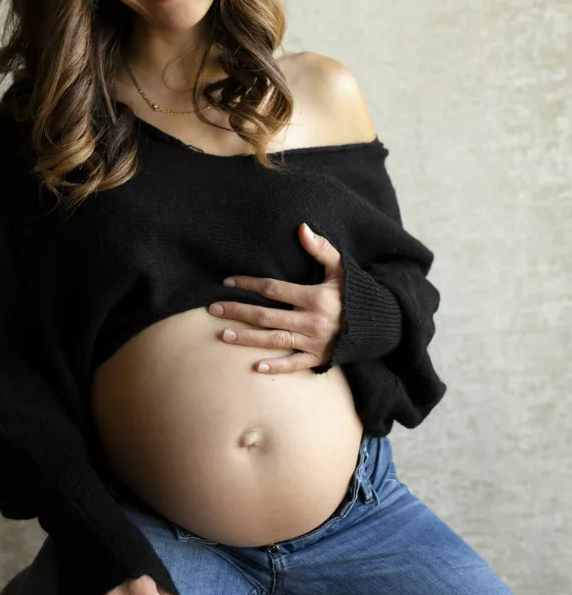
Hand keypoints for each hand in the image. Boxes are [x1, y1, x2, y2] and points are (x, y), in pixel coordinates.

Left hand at [208, 222, 344, 373]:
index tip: (228, 281)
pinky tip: (255, 366)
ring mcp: (313, 342)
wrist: (381, 324)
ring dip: (246, 338)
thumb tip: (302, 228)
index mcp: (315, 297)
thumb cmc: (357, 294)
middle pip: (265, 315)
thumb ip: (321, 249)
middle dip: (237, 311)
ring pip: (273, 340)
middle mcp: (310, 321)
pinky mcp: (319, 358)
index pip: (272, 288)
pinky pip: (294, 364)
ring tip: (223, 335)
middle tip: (213, 309)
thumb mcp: (343, 268)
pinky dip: (275, 367)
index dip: (248, 283)